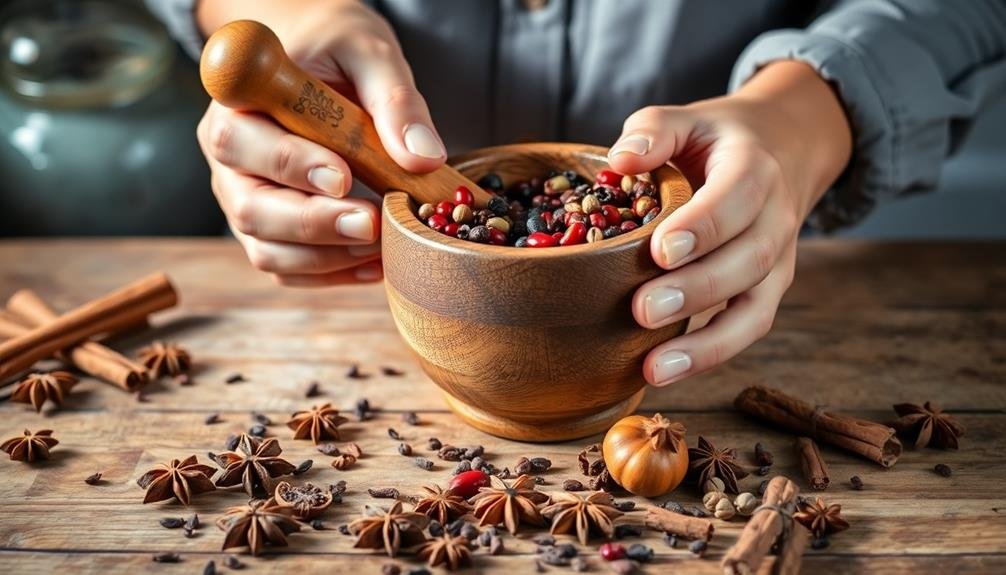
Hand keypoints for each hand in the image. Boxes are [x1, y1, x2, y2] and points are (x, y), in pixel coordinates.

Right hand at [195, 0, 445, 285]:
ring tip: (382, 245)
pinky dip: (332, 274)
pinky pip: (290, 269)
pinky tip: (376, 262)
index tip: (345, 177)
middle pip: (250, 208)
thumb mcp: (371, 54)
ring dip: (327, 257)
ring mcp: (245, 199)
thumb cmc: (338, 50)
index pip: (241, 140)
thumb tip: (423, 158)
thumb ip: (395, 100)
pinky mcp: (270, 231)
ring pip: (267, 249)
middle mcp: (230, 157)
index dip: (290, 166)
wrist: (321, 62)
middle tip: (373, 224)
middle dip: (315, 225)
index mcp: (238, 103)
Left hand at [609, 61, 852, 386]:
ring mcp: (776, 263)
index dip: (703, 227)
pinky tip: (664, 372)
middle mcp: (776, 220)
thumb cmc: (716, 141)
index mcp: (755, 169)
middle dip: (696, 290)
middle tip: (642, 310)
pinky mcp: (765, 293)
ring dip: (706, 343)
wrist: (780, 151)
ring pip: (753, 309)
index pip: (737, 199)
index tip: (659, 251)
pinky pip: (745, 330)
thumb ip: (654, 130)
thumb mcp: (687, 119)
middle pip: (747, 261)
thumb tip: (620, 161)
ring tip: (655, 366)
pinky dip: (709, 356)